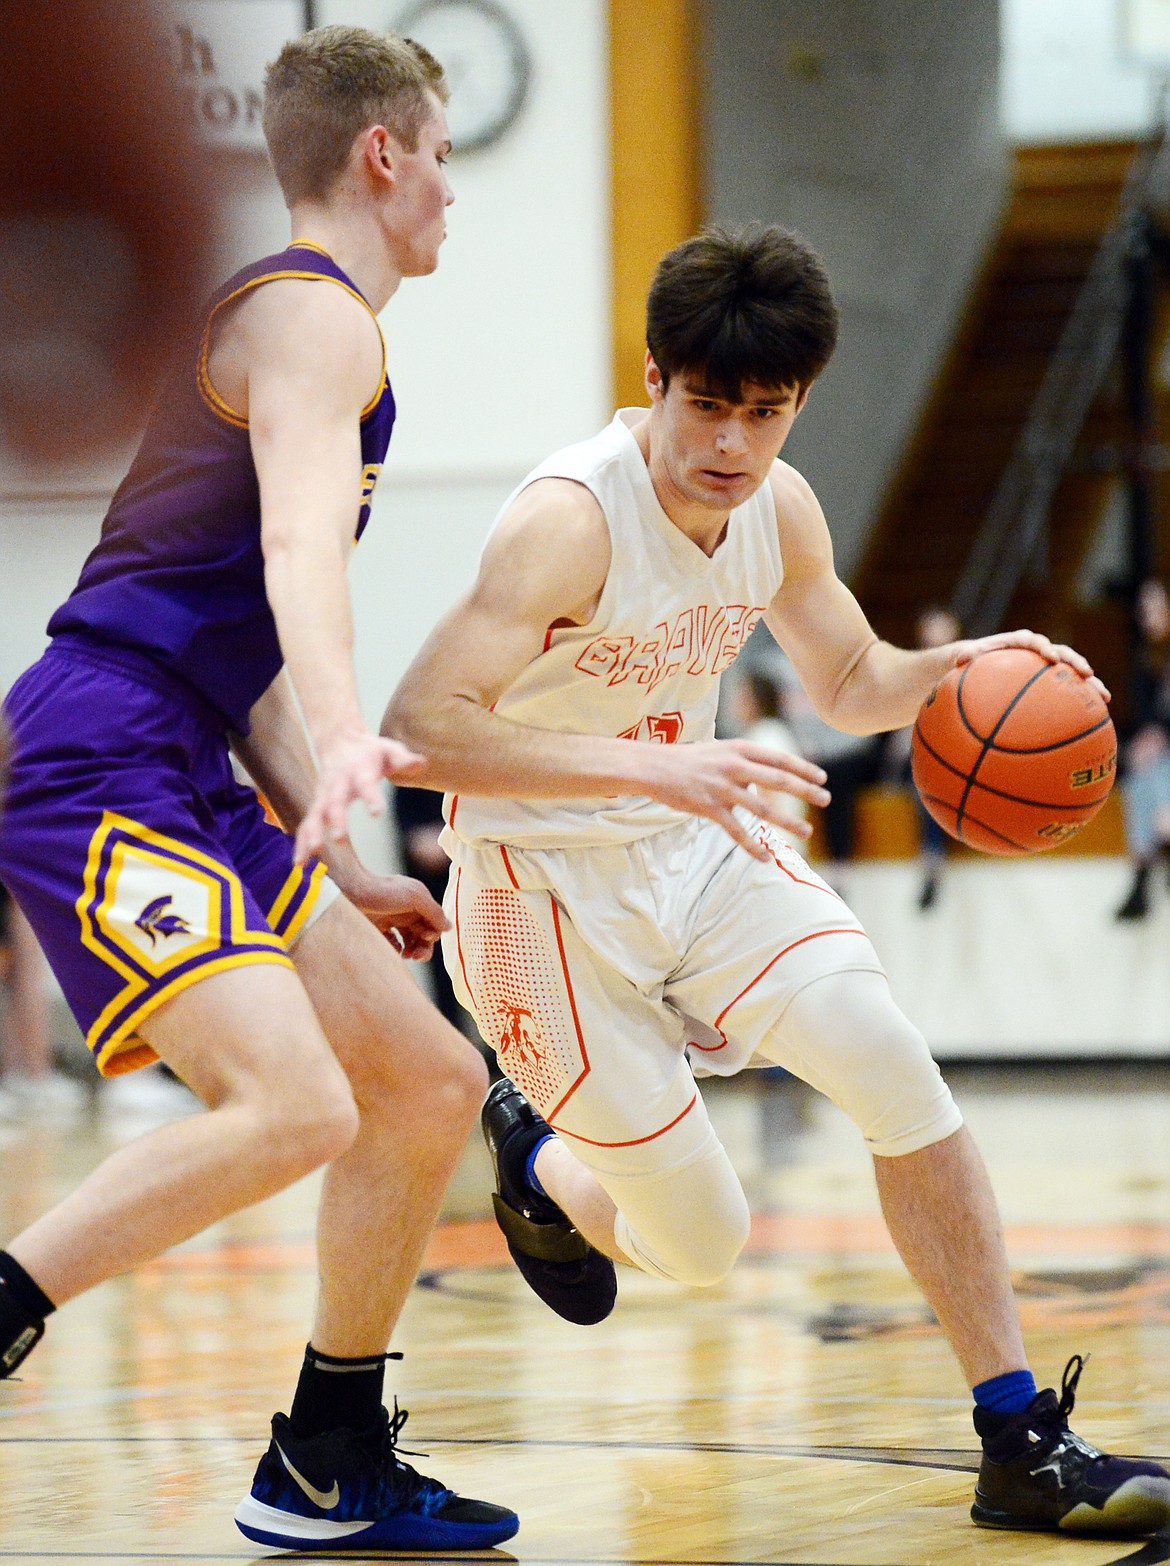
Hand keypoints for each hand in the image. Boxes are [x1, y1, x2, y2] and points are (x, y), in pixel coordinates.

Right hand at [296, 730, 425, 862]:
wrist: (340, 741)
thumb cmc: (371, 751)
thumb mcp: (389, 750)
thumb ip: (403, 759)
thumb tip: (421, 763)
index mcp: (358, 770)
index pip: (365, 784)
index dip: (371, 797)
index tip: (378, 813)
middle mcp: (337, 784)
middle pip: (334, 802)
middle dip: (336, 820)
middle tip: (339, 839)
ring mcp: (324, 795)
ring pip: (315, 816)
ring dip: (312, 835)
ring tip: (310, 856)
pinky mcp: (317, 805)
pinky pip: (306, 825)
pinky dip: (301, 843)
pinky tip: (300, 864)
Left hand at [344, 871, 449, 959]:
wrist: (351, 891)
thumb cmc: (384, 891)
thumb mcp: (415, 897)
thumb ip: (434, 912)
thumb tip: (449, 927)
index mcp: (418, 902)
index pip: (433, 923)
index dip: (433, 933)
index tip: (426, 937)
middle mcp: (406, 911)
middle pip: (422, 934)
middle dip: (423, 946)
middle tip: (418, 956)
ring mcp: (391, 920)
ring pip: (408, 940)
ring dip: (412, 950)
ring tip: (407, 956)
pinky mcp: (377, 928)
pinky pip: (392, 943)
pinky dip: (396, 949)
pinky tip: (394, 950)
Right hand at [642, 739, 829, 860]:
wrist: (655, 767)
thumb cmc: (691, 760)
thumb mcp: (721, 750)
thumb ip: (746, 760)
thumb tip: (771, 775)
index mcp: (739, 749)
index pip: (780, 758)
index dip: (803, 768)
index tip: (822, 779)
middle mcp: (734, 767)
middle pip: (778, 781)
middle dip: (805, 791)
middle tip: (825, 801)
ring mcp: (722, 788)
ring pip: (762, 809)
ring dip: (787, 821)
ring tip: (806, 832)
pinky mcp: (710, 808)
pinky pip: (736, 831)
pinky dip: (753, 846)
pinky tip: (765, 858)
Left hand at [951, 630, 1109, 702]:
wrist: (974, 664)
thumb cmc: (968, 661)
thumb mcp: (961, 658)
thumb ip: (964, 655)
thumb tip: (958, 658)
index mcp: (1017, 643)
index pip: (1032, 642)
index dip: (1043, 647)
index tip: (1050, 657)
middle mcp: (1036, 652)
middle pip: (1061, 654)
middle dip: (1075, 662)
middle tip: (1087, 673)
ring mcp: (1046, 668)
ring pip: (1071, 673)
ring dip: (1088, 683)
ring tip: (1104, 696)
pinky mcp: (1049, 683)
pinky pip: (1067, 691)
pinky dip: (1080, 701)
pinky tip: (1096, 717)